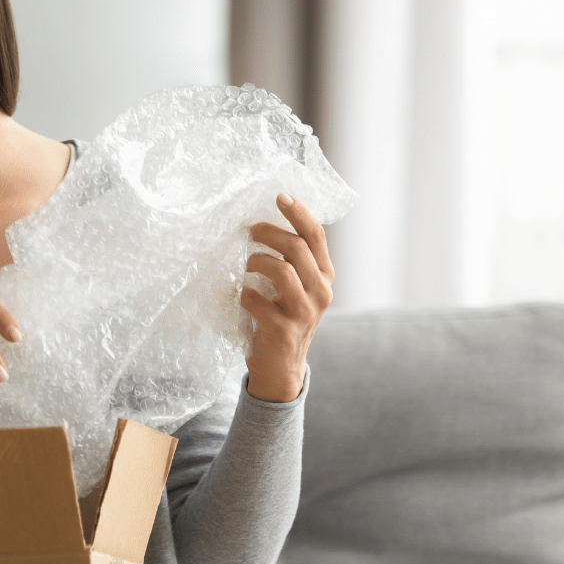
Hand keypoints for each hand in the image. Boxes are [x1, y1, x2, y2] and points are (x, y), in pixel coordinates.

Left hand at [240, 193, 334, 401]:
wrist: (281, 368)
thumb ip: (289, 261)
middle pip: (297, 248)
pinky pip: (255, 299)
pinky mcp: (283, 330)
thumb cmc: (281, 318)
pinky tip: (239, 296)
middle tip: (249, 230)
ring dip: (256, 261)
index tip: (279, 195)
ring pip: (282, 269)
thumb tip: (261, 223)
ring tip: (244, 264)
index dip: (298, 212)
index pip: (316, 236)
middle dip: (268, 232)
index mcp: (324, 276)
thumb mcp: (295, 288)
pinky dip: (242, 293)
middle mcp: (320, 292)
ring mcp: (303, 312)